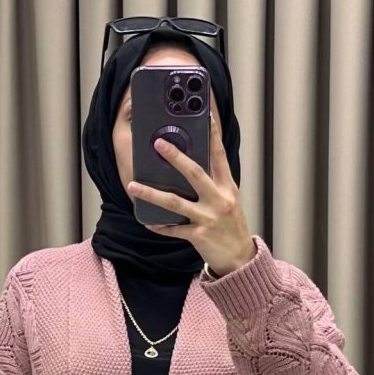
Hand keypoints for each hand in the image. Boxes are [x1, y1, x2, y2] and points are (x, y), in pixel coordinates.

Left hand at [128, 109, 255, 277]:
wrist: (241, 259)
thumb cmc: (232, 227)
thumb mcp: (229, 200)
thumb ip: (214, 184)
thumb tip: (189, 167)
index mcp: (228, 188)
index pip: (219, 156)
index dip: (213, 134)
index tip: (205, 114)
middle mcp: (219, 200)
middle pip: (195, 173)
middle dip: (175, 157)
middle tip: (158, 143)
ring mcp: (208, 218)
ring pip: (175, 202)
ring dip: (151, 193)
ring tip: (133, 186)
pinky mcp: (199, 236)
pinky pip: (174, 229)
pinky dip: (160, 226)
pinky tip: (147, 221)